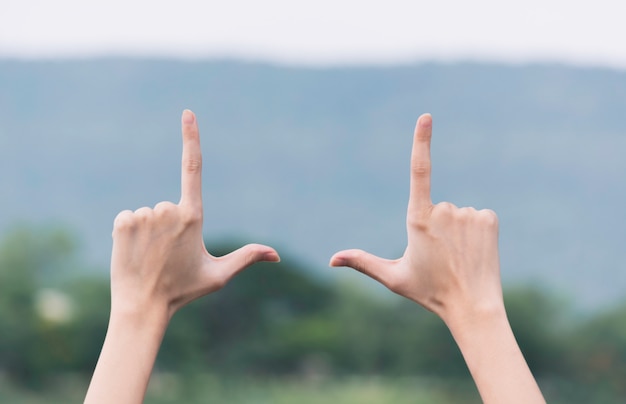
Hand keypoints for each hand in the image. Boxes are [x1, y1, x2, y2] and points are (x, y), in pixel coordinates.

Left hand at [110, 110, 279, 318]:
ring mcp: (144, 215)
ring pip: (148, 213)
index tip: (187, 113)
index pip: (193, 168)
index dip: (191, 138)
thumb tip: (276, 255)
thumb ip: (246, 257)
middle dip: (168, 226)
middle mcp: (168, 210)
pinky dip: (128, 231)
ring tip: (149, 256)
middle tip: (165, 255)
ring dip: (148, 230)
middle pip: (169, 206)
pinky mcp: (122, 221)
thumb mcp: (219, 275)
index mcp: (193, 217)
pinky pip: (127, 217)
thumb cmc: (183, 290)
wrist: (143, 307)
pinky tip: (132, 252)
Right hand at [330, 113, 501, 323]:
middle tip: (441, 257)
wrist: (473, 307)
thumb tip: (332, 259)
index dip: (421, 142)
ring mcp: (469, 213)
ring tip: (458, 258)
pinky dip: (475, 231)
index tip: (426, 117)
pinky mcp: (489, 217)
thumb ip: (362, 262)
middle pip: (436, 207)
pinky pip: (477, 216)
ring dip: (456, 231)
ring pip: (457, 213)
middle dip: (436, 227)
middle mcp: (445, 211)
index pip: (419, 171)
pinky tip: (474, 252)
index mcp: (418, 220)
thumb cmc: (429, 292)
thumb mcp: (393, 277)